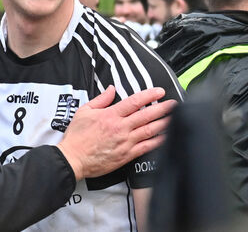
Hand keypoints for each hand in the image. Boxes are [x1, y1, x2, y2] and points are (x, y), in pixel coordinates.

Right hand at [55, 86, 175, 179]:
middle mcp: (120, 128)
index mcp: (110, 116)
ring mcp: (125, 142)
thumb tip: (111, 89)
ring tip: (174, 117)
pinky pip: (146, 147)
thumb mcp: (84, 111)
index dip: (149, 95)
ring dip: (164, 123)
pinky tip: (166, 137)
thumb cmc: (77, 137)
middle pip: (146, 116)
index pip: (134, 102)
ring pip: (149, 131)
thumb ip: (100, 99)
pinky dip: (157, 142)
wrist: (73, 159)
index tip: (159, 92)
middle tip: (173, 104)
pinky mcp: (126, 155)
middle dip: (162, 108)